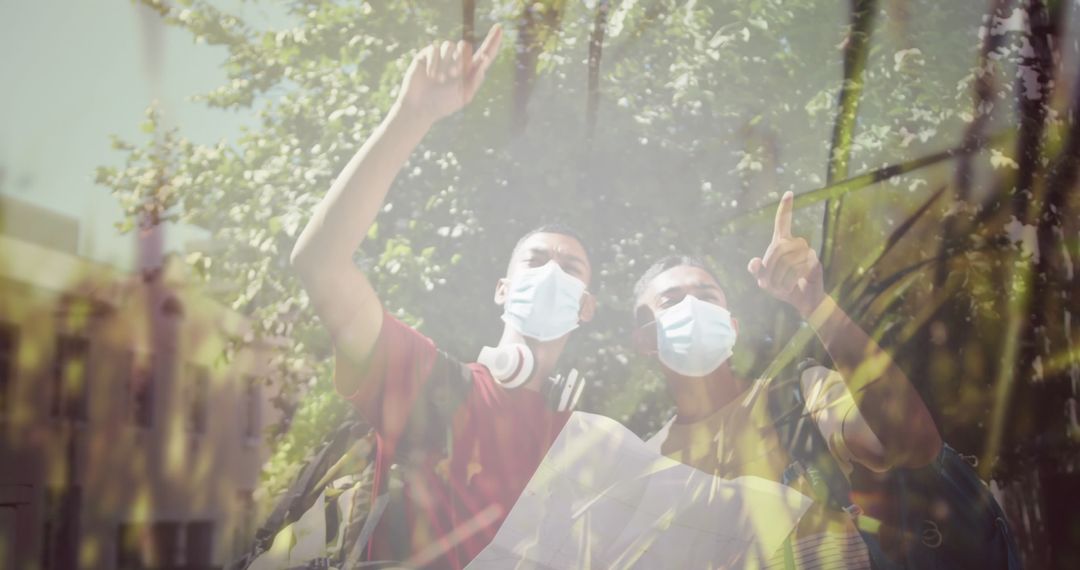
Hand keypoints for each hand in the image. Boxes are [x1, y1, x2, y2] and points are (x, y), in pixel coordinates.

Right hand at [397, 25, 502, 124]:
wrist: (419, 107)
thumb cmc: (442, 105)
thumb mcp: (464, 95)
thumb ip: (475, 78)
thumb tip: (485, 59)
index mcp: (469, 71)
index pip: (485, 53)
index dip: (493, 41)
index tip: (500, 28)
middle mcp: (457, 61)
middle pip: (465, 46)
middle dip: (460, 60)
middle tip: (452, 75)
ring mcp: (442, 57)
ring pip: (450, 45)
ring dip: (446, 62)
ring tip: (439, 79)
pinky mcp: (428, 54)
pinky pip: (435, 48)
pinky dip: (434, 62)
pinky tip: (430, 75)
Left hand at [747, 191, 825, 316]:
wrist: (803, 302)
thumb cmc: (783, 288)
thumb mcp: (765, 281)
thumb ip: (757, 270)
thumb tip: (754, 261)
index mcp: (782, 243)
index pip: (783, 222)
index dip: (785, 209)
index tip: (788, 193)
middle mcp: (796, 244)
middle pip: (778, 248)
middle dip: (770, 267)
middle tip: (768, 284)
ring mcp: (807, 252)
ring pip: (787, 260)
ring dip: (778, 277)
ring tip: (780, 287)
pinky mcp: (814, 262)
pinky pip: (797, 269)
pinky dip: (788, 282)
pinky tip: (788, 289)